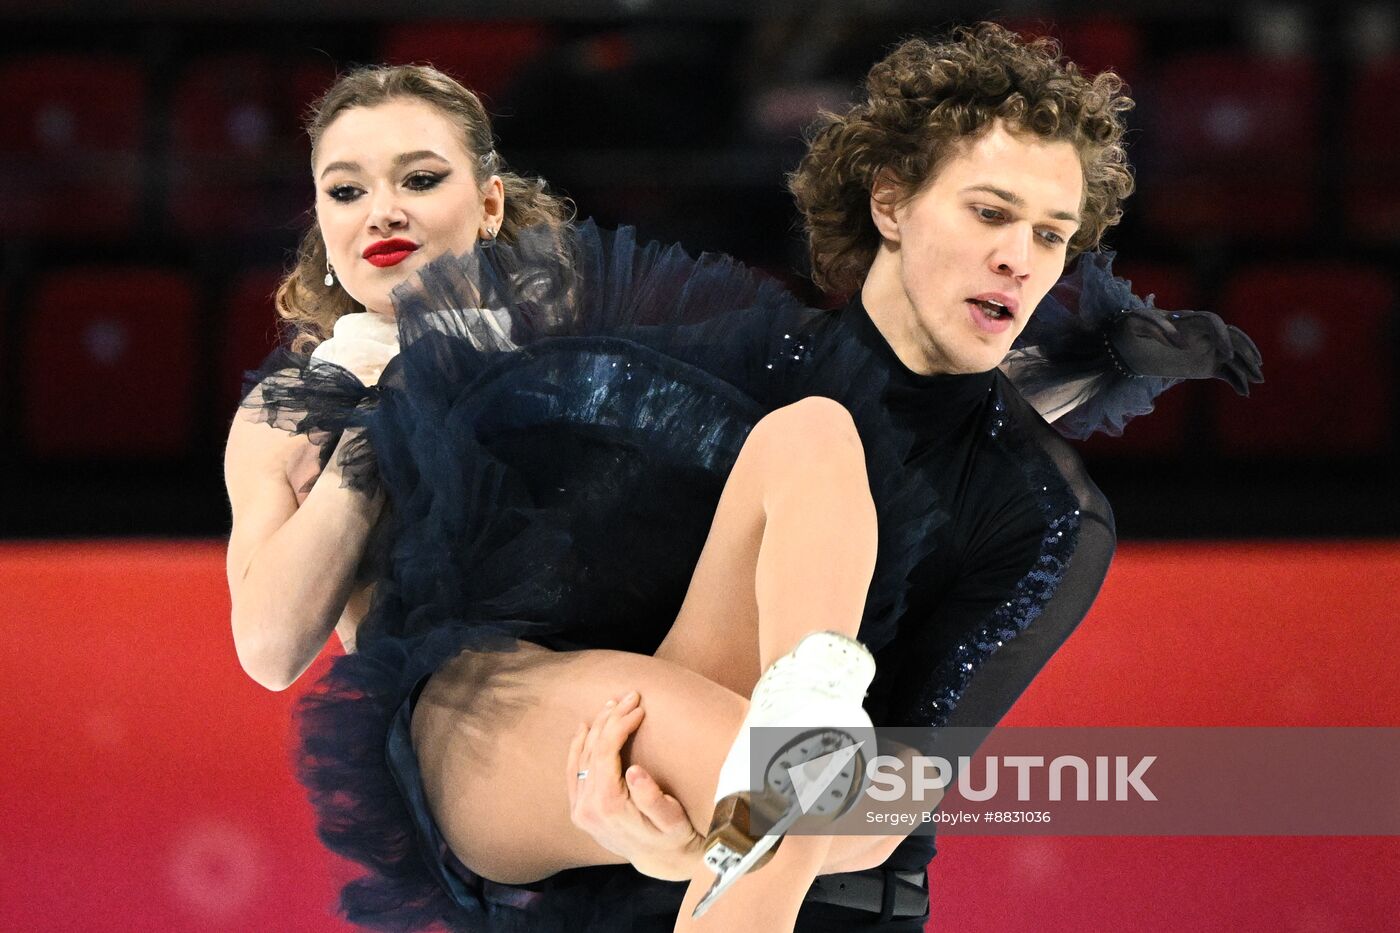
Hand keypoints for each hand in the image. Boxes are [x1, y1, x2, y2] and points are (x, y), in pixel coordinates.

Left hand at [566, 692, 703, 880]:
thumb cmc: (672, 836)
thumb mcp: (671, 820)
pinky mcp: (579, 809)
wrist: (659, 862)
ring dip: (597, 727)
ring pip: (581, 756)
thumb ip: (652, 798)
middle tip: (630, 696)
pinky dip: (578, 746)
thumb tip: (634, 772)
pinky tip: (585, 727)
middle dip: (611, 718)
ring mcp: (579, 809)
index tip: (639, 707)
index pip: (606, 751)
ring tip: (613, 704)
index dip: (621, 724)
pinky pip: (573, 770)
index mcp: (608, 805)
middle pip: (593, 749)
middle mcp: (587, 807)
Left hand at [1109, 306, 1263, 394]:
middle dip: (1246, 350)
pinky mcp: (1205, 366)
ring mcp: (1206, 350)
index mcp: (1188, 320)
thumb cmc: (1130, 328)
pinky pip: (1226, 372)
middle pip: (1232, 337)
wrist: (1124, 345)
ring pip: (1234, 356)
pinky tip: (1243, 392)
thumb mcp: (1136, 323)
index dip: (1223, 336)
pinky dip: (1236, 381)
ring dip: (1247, 367)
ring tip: (1257, 381)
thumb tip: (1181, 342)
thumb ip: (1157, 326)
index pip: (1213, 322)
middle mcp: (1203, 333)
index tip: (1225, 354)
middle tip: (1255, 367)